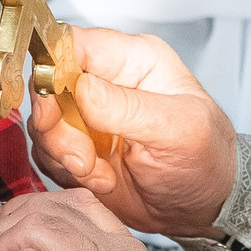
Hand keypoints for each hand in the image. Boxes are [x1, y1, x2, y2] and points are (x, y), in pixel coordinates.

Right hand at [29, 27, 238, 239]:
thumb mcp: (180, 131)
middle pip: (47, 85)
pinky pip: (47, 154)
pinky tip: (101, 181)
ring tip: (100, 173)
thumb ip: (130, 107)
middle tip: (82, 155)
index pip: (74, 43)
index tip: (54, 101)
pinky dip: (68, 173)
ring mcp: (88, 117)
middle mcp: (106, 83)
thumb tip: (83, 88)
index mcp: (134, 60)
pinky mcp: (77, 148)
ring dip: (64, 154)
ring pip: (43, 124)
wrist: (203, 207)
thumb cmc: (207, 160)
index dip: (53, 68)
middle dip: (57, 126)